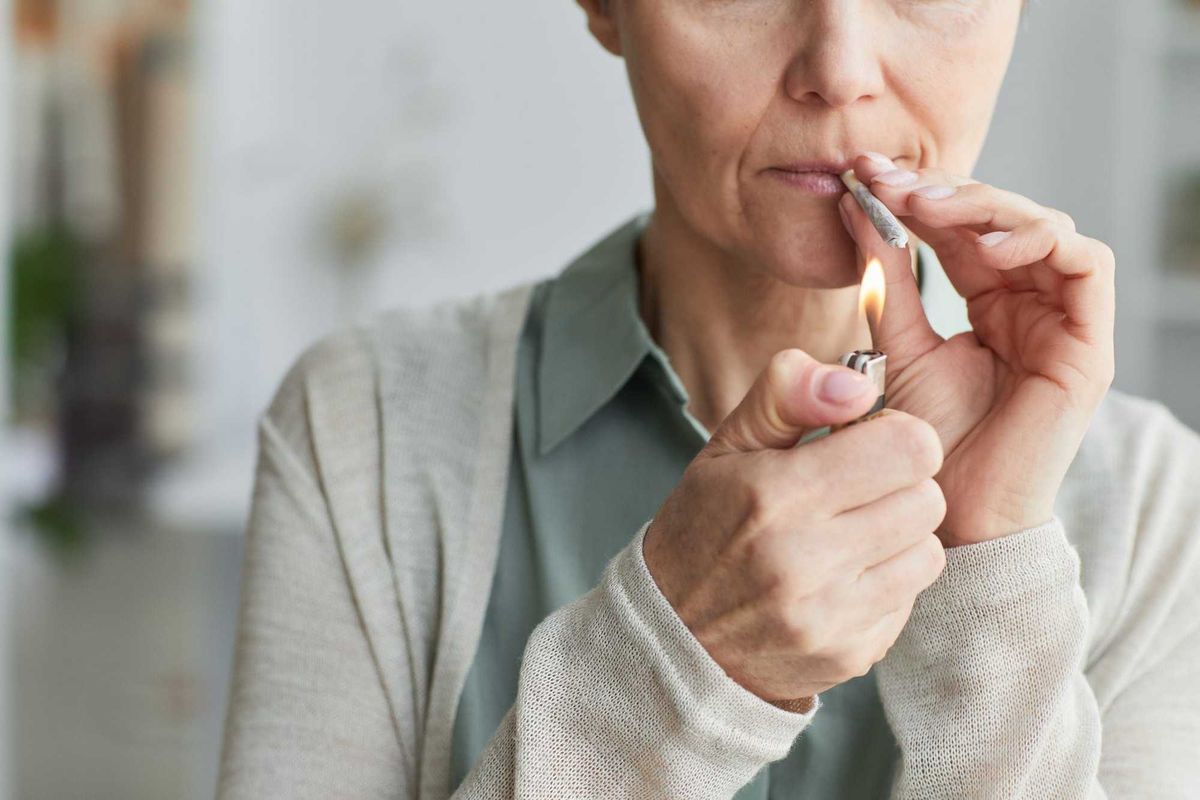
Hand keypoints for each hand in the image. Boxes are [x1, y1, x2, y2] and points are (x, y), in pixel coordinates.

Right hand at [643, 349, 946, 704]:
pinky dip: (884, 586)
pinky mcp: (847, 656)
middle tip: (856, 492)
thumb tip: (856, 384)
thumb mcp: (727, 447)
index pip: (908, 448)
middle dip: (899, 486)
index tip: (867, 444)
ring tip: (849, 537)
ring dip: (898, 538)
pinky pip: (908, 602)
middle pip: (927, 499)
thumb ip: (788, 393)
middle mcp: (803, 559)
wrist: (670, 637)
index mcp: (774, 494)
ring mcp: (827, 616)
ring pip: (928, 553)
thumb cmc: (703, 528)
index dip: (896, 435)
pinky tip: (839, 581)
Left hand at [836, 154, 1114, 546]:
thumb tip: (859, 210)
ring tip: (930, 208)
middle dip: (947, 191)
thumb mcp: (897, 346)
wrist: (951, 511)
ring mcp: (1062, 321)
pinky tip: (985, 245)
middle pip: (1003, 217)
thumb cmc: (927, 440)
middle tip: (892, 181)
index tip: (864, 174)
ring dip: (988, 207)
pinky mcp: (1089, 344)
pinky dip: (1040, 240)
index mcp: (988, 299)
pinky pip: (1087, 265)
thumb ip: (886, 281)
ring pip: (1046, 227)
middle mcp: (1029, 302)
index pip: (961, 227)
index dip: (918, 195)